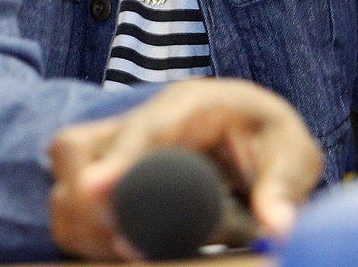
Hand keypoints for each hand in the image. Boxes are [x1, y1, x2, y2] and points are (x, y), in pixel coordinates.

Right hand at [47, 77, 321, 259]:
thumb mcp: (292, 158)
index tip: (93, 190)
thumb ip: (283, 190)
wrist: (253, 129)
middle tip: (126, 248)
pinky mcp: (105, 166)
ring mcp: (117, 139)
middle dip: (89, 200)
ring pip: (65, 171)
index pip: (145, 129)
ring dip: (83, 218)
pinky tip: (115, 249)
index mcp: (191, 105)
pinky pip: (67, 195)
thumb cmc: (272, 139)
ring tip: (128, 251)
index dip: (118, 161)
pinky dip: (81, 227)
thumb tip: (279, 228)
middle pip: (80, 146)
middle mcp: (143, 116)